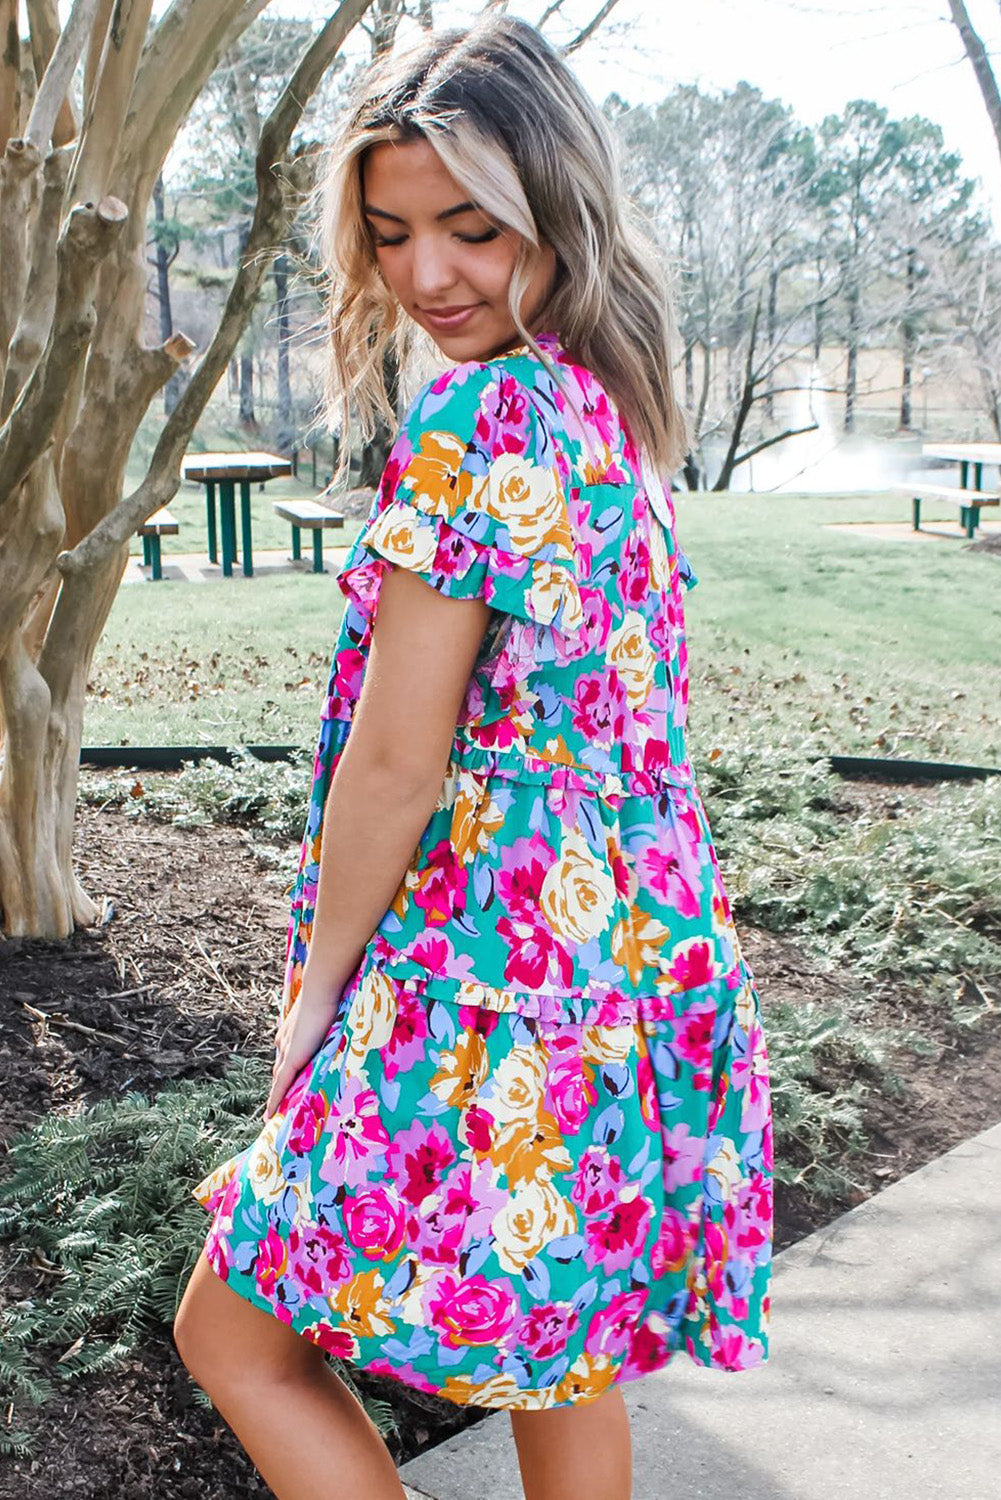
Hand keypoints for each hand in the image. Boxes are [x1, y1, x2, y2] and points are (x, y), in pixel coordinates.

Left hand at [263, 989, 340, 1122]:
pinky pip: (281, 1086)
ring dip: (277, 1096)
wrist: (321, 991)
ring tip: (274, 1114)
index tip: (285, 1080)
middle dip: (279, 1086)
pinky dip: (275, 1100)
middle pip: (279, 1070)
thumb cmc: (329, 997)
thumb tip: (339, 1024)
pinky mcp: (291, 1059)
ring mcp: (286, 1050)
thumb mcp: (327, 1015)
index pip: (285, 1056)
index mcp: (290, 1032)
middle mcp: (283, 1042)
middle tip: (279, 1103)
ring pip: (279, 1080)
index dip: (285, 1070)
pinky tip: (271, 1115)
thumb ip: (329, 1025)